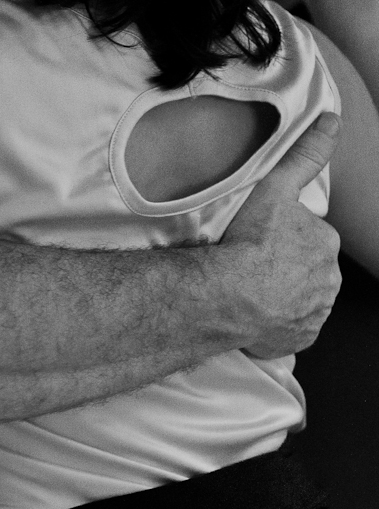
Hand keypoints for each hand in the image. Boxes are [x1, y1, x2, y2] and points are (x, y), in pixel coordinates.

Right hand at [221, 113, 342, 357]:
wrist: (227, 294)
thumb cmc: (248, 242)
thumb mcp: (275, 188)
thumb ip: (305, 155)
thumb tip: (333, 119)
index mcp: (325, 242)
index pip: (308, 237)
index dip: (283, 237)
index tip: (259, 239)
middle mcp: (328, 280)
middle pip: (306, 269)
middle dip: (286, 267)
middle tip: (251, 264)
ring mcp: (314, 313)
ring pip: (301, 299)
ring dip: (282, 296)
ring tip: (249, 290)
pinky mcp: (297, 338)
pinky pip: (291, 330)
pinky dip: (278, 325)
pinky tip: (256, 316)